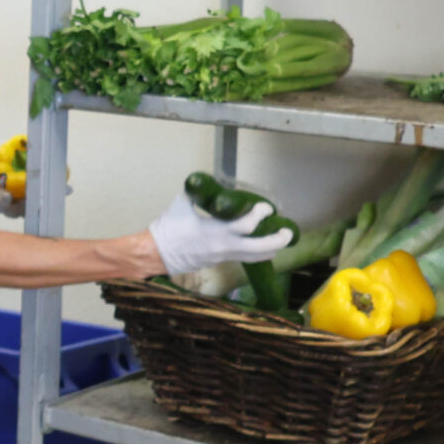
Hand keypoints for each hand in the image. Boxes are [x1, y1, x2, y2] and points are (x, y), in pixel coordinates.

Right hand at [147, 195, 293, 276]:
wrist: (156, 253)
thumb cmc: (168, 228)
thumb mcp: (181, 204)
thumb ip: (198, 194)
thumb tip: (207, 182)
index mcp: (215, 230)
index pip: (247, 226)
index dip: (260, 215)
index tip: (266, 208)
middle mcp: (223, 246)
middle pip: (258, 248)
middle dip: (276, 241)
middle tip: (287, 232)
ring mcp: (222, 256)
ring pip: (254, 257)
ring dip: (270, 250)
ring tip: (281, 241)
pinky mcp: (219, 261)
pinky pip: (244, 258)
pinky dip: (256, 253)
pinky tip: (263, 247)